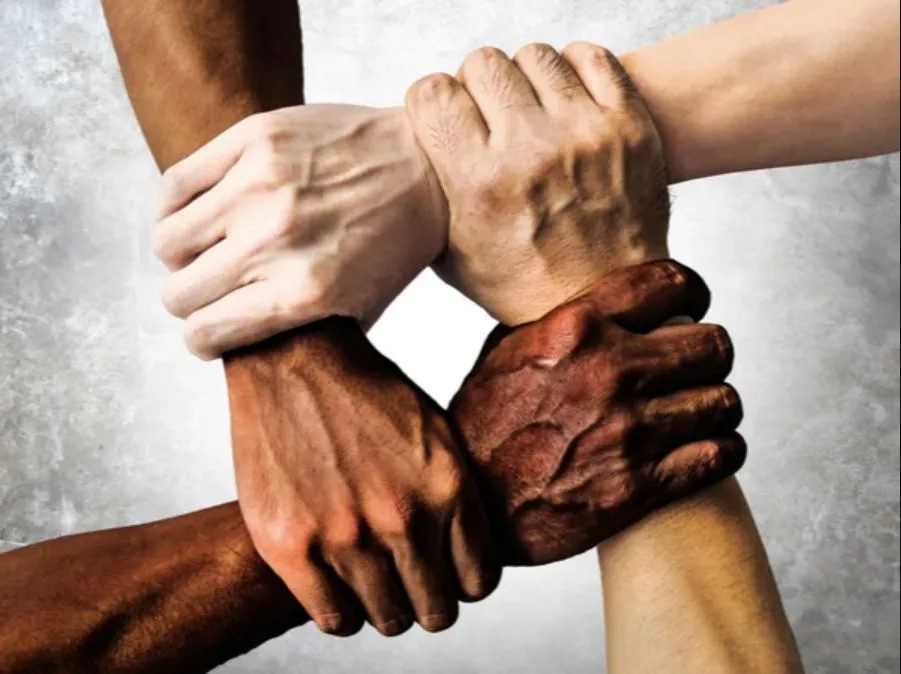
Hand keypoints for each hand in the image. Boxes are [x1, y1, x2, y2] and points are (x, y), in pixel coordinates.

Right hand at [154, 104, 446, 358]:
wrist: (430, 167)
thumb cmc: (396, 242)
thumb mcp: (362, 307)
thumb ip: (301, 333)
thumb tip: (241, 350)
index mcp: (303, 293)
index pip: (205, 333)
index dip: (203, 339)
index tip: (211, 331)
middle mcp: (274, 242)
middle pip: (178, 293)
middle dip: (191, 301)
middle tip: (214, 289)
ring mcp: (260, 186)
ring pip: (166, 241)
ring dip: (182, 254)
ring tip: (209, 248)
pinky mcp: (252, 140)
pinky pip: (174, 184)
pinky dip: (175, 206)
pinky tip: (202, 211)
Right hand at [224, 319, 497, 636]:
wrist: (294, 356)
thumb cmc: (367, 392)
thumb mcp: (437, 431)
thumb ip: (456, 494)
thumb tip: (470, 555)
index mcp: (447, 487)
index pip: (480, 582)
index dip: (464, 582)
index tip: (447, 572)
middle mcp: (402, 517)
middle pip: (436, 610)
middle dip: (428, 600)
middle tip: (410, 582)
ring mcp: (344, 534)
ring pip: (387, 619)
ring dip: (384, 606)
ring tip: (372, 579)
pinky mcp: (290, 545)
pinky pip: (334, 620)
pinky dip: (341, 612)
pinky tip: (339, 586)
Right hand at [405, 43, 668, 324]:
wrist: (605, 304)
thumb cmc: (524, 284)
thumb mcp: (452, 255)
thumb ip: (429, 197)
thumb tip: (411, 148)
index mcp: (480, 184)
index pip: (433, 93)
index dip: (432, 101)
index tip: (443, 117)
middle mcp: (531, 152)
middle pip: (482, 63)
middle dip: (476, 86)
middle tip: (488, 116)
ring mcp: (585, 134)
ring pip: (535, 55)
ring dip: (524, 77)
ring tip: (530, 110)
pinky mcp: (629, 127)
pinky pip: (593, 58)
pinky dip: (574, 69)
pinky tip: (566, 99)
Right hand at [451, 260, 745, 564]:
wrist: (471, 503)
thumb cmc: (481, 426)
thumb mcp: (505, 351)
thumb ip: (558, 321)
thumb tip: (598, 303)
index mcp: (576, 327)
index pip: (671, 283)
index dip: (693, 291)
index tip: (694, 305)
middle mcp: (610, 371)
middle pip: (713, 344)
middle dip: (708, 355)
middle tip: (694, 367)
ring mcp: (630, 430)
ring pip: (725, 401)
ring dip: (715, 407)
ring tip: (700, 412)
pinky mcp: (642, 484)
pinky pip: (722, 454)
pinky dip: (721, 451)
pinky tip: (703, 450)